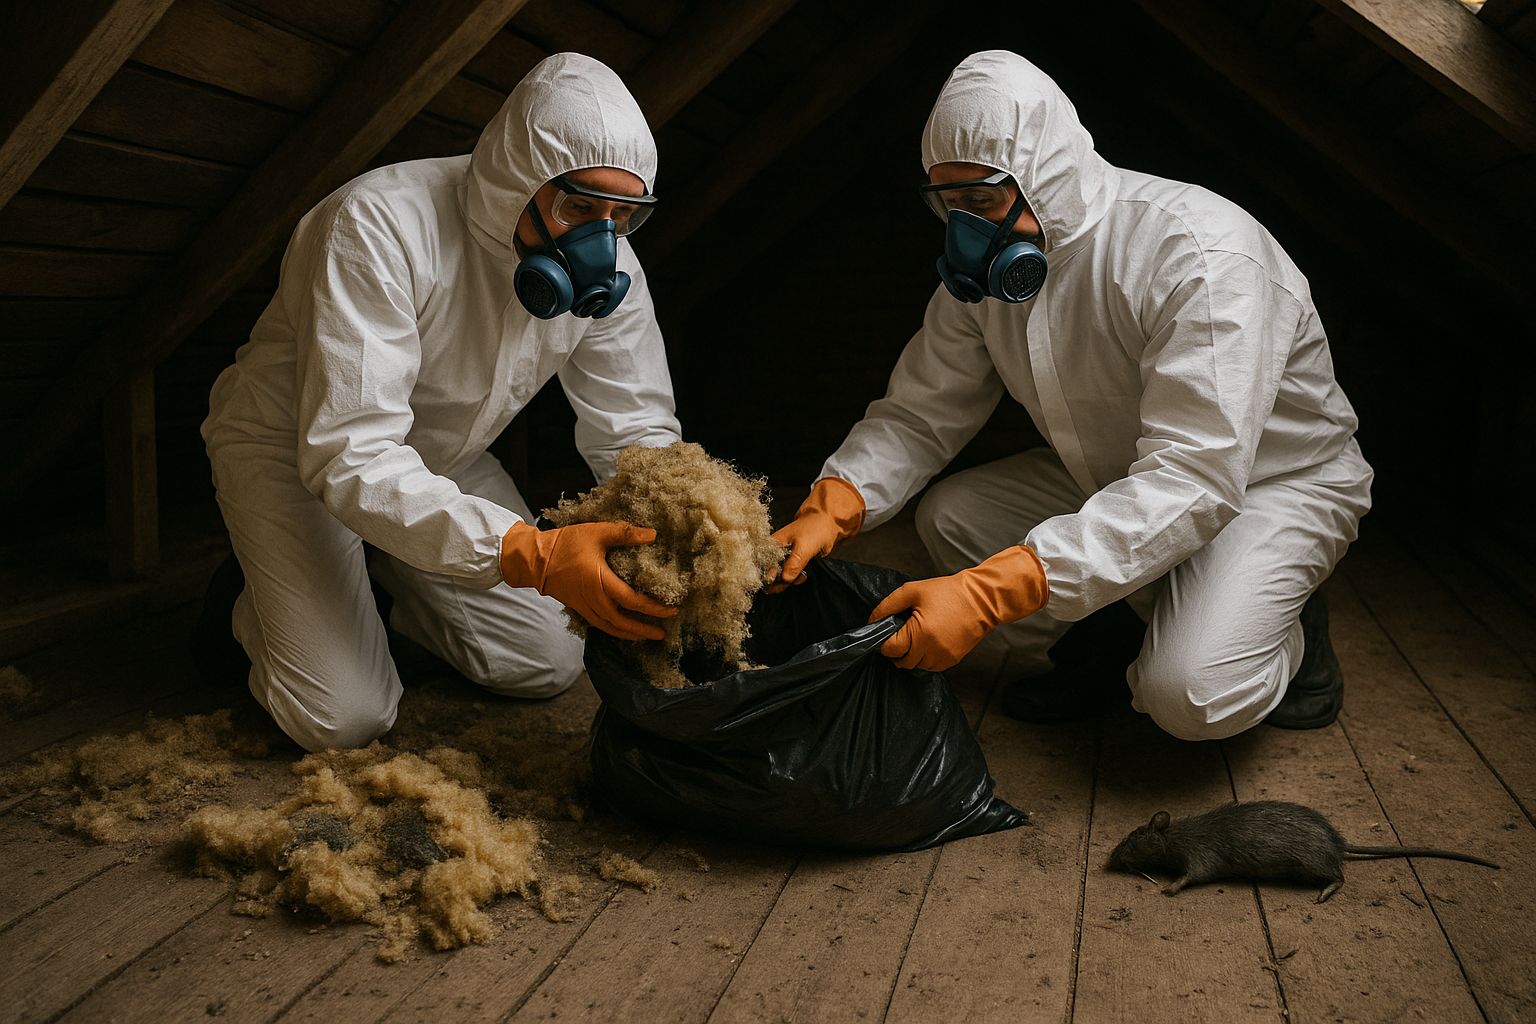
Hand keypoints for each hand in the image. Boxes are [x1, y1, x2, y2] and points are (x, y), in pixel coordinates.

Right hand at [500, 521, 677, 640]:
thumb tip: (653, 534)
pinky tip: (622, 629)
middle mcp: (593, 599)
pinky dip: (614, 630)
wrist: (534, 559)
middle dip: (644, 629)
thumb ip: (625, 533)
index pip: (633, 601)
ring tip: (645, 636)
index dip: (654, 608)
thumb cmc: (564, 544)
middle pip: (623, 623)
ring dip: (629, 634)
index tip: (671, 611)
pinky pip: (600, 624)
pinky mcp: (578, 607)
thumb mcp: (597, 532)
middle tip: (662, 632)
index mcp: (600, 582)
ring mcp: (585, 606)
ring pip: (610, 628)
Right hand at [767, 477, 864, 591]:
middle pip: (768, 575)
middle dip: (780, 582)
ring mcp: (782, 557)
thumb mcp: (803, 549)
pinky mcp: (791, 561)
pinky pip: (788, 575)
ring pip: (779, 577)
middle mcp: (773, 552)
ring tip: (800, 576)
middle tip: (793, 580)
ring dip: (789, 581)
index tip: (782, 581)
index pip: (761, 567)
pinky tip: (802, 575)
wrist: (828, 524)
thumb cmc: (815, 529)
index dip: (769, 578)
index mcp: (771, 545)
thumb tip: (785, 580)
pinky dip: (795, 579)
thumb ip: (793, 565)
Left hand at [869, 545, 1047, 670]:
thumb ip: (887, 605)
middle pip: (901, 661)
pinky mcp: (952, 660)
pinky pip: (931, 667)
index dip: (883, 641)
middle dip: (897, 649)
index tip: (887, 632)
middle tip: (902, 632)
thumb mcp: (913, 591)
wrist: (982, 599)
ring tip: (918, 634)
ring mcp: (943, 658)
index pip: (889, 650)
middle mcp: (931, 650)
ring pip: (916, 666)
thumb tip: (872, 620)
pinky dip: (925, 658)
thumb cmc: (948, 592)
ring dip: (912, 655)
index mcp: (919, 633)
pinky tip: (929, 641)